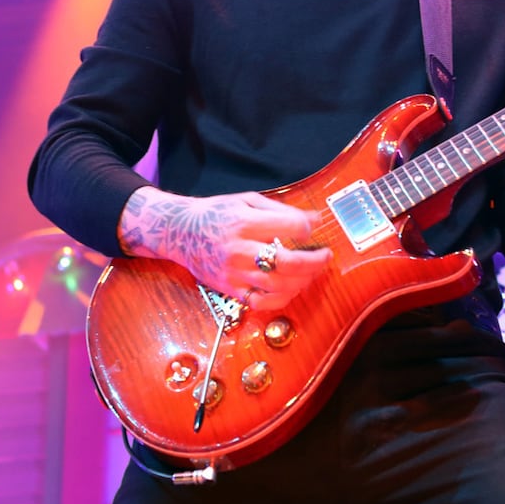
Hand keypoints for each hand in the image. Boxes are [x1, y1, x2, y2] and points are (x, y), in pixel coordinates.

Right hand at [121, 187, 331, 308]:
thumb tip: (314, 220)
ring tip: (311, 272)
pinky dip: (281, 299)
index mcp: (245, 222)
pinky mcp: (229, 289)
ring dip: (303, 281)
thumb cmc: (216, 213)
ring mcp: (233, 272)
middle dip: (314, 261)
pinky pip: (261, 302)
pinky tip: (290, 288)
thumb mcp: (247, 201)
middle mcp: (239, 249)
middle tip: (325, 256)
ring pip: (278, 285)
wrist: (179, 232)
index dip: (308, 229)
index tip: (310, 230)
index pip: (291, 227)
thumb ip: (282, 210)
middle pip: (287, 262)